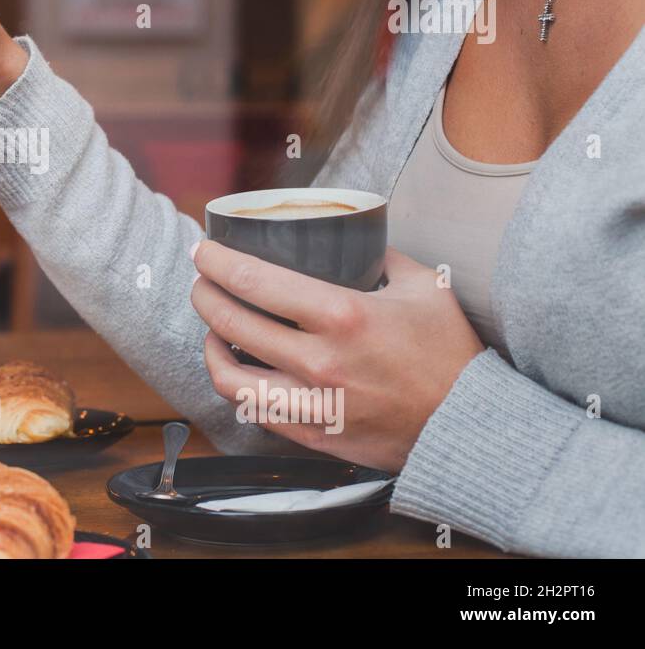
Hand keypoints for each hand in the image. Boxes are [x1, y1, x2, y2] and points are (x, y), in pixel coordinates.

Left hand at [190, 243, 483, 471]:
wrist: (469, 426)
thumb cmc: (450, 354)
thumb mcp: (424, 286)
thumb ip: (382, 256)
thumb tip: (352, 237)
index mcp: (343, 316)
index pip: (254, 281)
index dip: (217, 262)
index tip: (204, 250)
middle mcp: (319, 361)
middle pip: (230, 321)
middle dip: (204, 294)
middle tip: (202, 280)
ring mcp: (312, 404)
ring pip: (228, 377)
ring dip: (210, 346)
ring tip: (213, 328)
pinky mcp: (312, 435)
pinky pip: (254, 410)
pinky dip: (237, 385)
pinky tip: (238, 367)